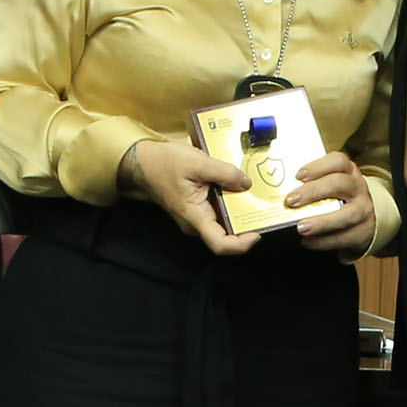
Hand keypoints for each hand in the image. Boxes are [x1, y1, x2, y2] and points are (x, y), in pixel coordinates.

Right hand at [123, 139, 255, 255]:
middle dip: (246, 224)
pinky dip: (231, 203)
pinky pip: (219, 212)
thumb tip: (246, 183)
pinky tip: (238, 187)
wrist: (144, 162)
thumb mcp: (197, 163)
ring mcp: (196, 217)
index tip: (257, 233)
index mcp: (194, 216)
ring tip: (253, 195)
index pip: (220, 245)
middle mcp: (196, 223)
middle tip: (262, 208)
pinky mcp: (198, 209)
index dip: (241, 245)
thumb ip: (225, 173)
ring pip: (224, 223)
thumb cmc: (165, 163)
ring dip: (240, 212)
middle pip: (227, 235)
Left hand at [287, 149, 375, 258]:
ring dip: (321, 222)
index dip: (318, 166)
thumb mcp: (331, 183)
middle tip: (291, 201)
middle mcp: (357, 188)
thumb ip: (312, 183)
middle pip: (338, 184)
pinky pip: (343, 238)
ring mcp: (362, 210)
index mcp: (348, 171)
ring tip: (300, 227)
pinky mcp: (362, 232)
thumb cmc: (339, 197)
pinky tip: (307, 241)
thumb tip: (278, 187)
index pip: (338, 161)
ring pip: (345, 215)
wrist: (363, 219)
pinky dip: (323, 241)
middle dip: (313, 192)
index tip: (298, 175)